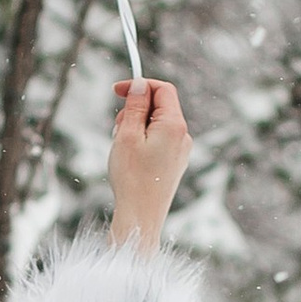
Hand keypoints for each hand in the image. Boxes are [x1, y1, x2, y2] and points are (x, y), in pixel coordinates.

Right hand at [108, 75, 191, 249]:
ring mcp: (181, 151)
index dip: (140, 85)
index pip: (163, 89)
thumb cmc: (131, 178)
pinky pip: (160, 141)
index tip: (116, 90)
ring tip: (122, 146)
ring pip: (158, 124)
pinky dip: (143, 140)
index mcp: (174, 125)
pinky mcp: (175, 163)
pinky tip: (131, 158)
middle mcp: (183, 136)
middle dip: (136, 109)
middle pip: (161, 106)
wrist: (141, 216)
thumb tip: (140, 85)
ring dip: (137, 126)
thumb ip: (135, 106)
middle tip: (117, 127)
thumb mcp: (127, 134)